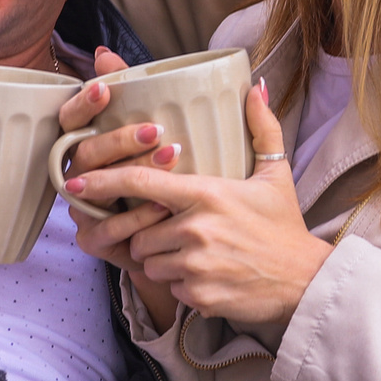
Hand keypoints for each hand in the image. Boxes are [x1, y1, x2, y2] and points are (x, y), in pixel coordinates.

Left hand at [65, 84, 327, 330]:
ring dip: (163, 259)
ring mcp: (196, 264)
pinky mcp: (198, 294)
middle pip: (139, 231)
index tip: (75, 180)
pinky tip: (209, 275)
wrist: (305, 281)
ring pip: (149, 262)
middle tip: (179, 232)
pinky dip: (181, 283)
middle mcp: (197, 228)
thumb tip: (257, 86)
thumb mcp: (276, 173)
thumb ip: (261, 127)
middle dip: (149, 233)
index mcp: (208, 193)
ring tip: (197, 254)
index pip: (141, 182)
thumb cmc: (285, 225)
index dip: (102, 179)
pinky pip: (168, 287)